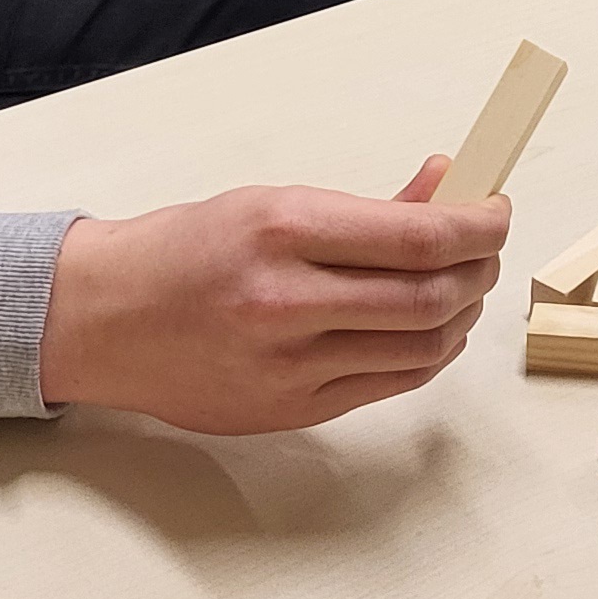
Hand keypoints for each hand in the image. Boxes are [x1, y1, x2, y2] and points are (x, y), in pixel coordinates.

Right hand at [38, 157, 508, 434]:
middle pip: (432, 297)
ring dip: (462, 313)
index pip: (420, 237)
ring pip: (422, 348)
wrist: (101, 320)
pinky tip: (429, 328)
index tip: (496, 211)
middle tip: (486, 247)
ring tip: (462, 285)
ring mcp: (288, 367)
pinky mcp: (289, 412)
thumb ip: (367, 207)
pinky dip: (428, 353)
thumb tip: (449, 186)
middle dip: (480, 268)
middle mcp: (286, 302)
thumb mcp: (273, 202)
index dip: (480, 226)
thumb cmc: (185, 251)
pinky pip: (390, 384)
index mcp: (282, 232)